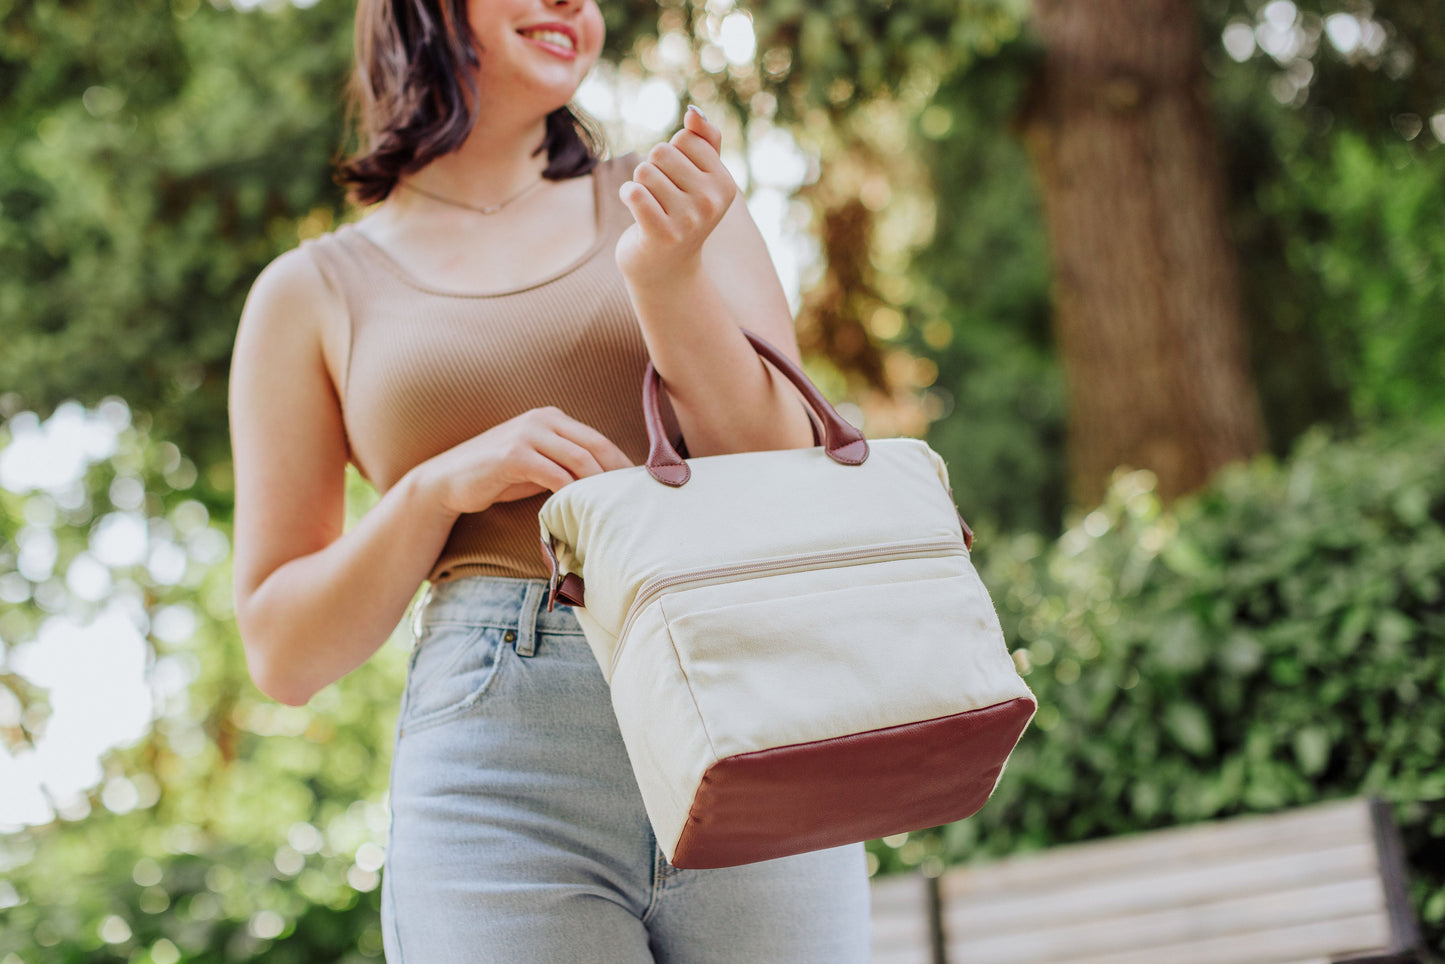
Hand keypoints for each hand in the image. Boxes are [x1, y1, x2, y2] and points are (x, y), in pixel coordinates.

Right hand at [415, 407, 634, 518]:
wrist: (447, 480)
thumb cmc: (497, 476)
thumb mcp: (537, 463)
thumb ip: (566, 464)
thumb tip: (605, 484)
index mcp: (552, 417)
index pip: (598, 439)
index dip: (622, 463)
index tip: (639, 486)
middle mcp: (542, 419)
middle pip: (595, 446)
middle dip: (618, 475)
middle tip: (635, 500)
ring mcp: (527, 434)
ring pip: (578, 460)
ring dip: (599, 486)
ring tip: (613, 509)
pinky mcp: (513, 455)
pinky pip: (554, 475)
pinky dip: (571, 494)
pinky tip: (580, 512)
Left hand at [615, 105, 737, 286]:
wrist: (666, 269)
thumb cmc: (681, 215)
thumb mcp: (700, 178)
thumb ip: (704, 141)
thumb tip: (693, 113)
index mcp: (725, 184)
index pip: (685, 139)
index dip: (672, 155)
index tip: (678, 181)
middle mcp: (711, 202)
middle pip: (661, 152)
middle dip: (653, 169)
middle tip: (661, 196)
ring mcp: (688, 220)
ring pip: (644, 171)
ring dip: (639, 185)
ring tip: (651, 206)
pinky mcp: (662, 234)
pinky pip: (634, 193)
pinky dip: (627, 195)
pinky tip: (634, 208)